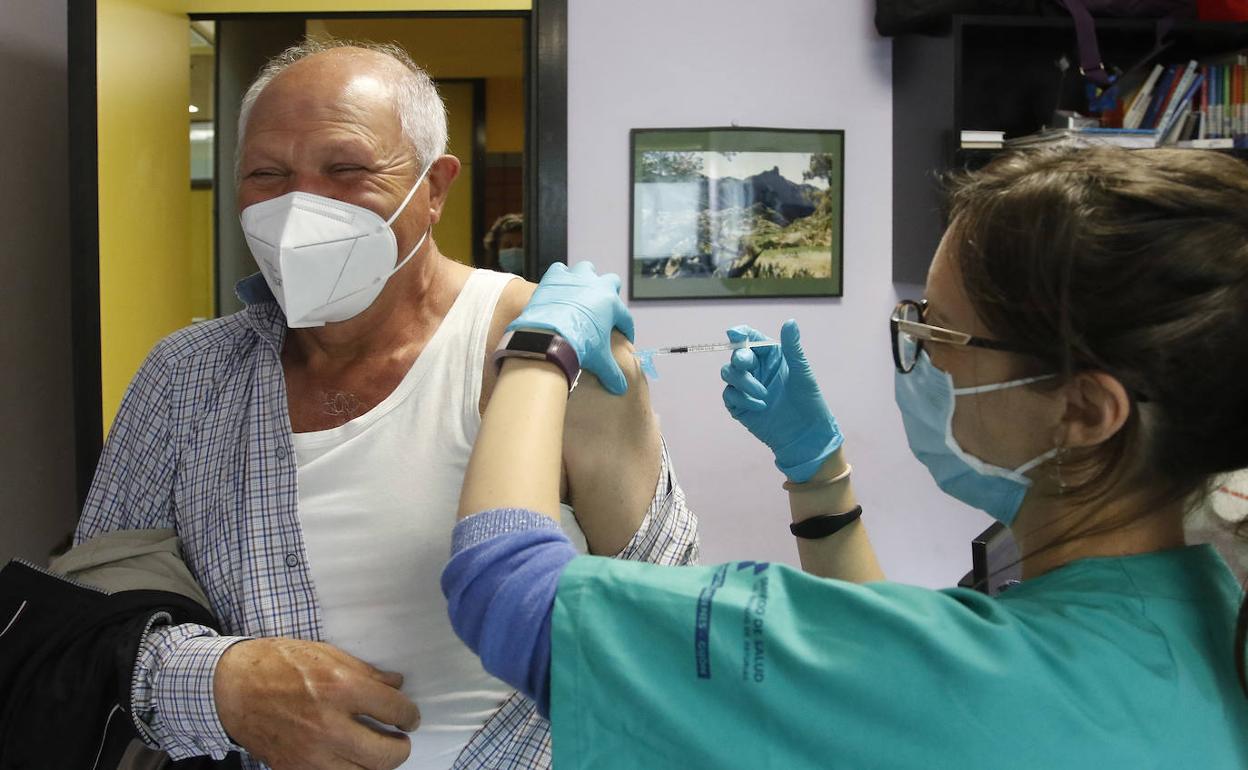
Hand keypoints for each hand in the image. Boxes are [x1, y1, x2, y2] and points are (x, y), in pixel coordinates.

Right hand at [214, 638, 419, 769]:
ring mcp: (310, 752)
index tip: (410, 718)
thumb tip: (396, 683)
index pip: (395, 710)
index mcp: (341, 688)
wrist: (233, 687)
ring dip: (376, 764)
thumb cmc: (279, 664)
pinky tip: (348, 759)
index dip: (409, 715)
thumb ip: (366, 672)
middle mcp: (329, 724)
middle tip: (400, 740)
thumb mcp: (326, 654)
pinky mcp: (293, 769)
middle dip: (401, 748)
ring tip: (376, 752)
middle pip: (385, 754)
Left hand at [507, 262, 634, 394]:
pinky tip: (556, 288)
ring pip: (586, 269)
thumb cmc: (578, 346)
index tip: (624, 336)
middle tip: (601, 308)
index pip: (625, 317)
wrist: (548, 335)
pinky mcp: (554, 277)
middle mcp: (597, 286)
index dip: (626, 329)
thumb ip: (612, 373)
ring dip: (585, 278)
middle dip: (609, 293)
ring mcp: (576, 279)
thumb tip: (621, 389)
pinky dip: (559, 278)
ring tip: (579, 292)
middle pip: (612, 282)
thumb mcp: (599, 361)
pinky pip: (559, 270)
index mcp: (612, 305)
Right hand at [720, 319, 842, 482]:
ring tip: (764, 395)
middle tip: (746, 364)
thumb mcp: (801, 371)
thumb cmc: (808, 401)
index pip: (750, 338)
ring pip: (728, 373)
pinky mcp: (739, 405)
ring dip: (743, 381)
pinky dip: (742, 399)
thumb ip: (792, 347)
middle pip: (736, 355)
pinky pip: (729, 395)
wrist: (804, 434)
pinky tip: (760, 407)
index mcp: (770, 356)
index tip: (734, 333)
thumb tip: (791, 321)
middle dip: (739, 358)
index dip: (739, 333)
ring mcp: (746, 387)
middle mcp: (756, 368)